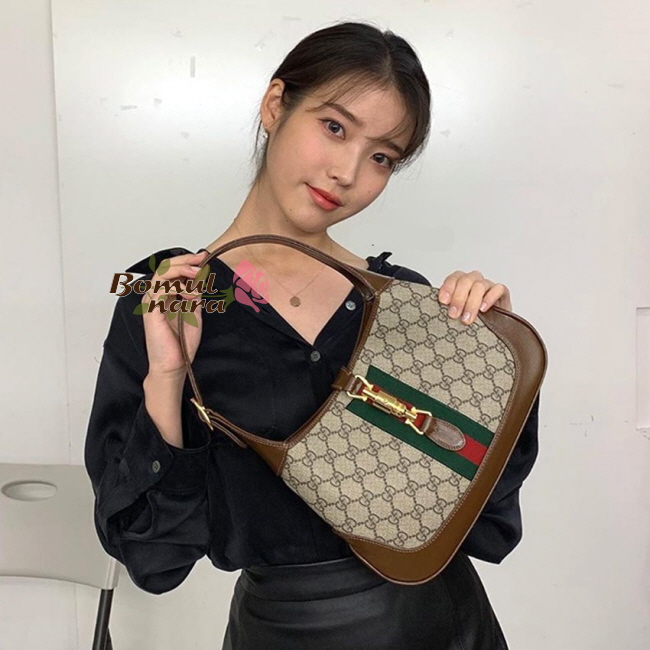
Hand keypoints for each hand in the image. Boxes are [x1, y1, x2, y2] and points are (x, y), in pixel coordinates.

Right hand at [141, 250, 209, 375]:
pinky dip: (178, 285)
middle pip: (165, 267)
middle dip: (185, 260)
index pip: (172, 270)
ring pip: (162, 274)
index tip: (204, 258)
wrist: (174, 364)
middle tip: (202, 258)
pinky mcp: (151, 310)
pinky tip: (191, 292)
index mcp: (165, 295)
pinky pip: (161, 289)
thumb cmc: (181, 343)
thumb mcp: (194, 311)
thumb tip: (200, 277)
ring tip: (198, 272)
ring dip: (182, 269)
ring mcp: (152, 302)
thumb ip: (194, 294)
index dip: (188, 261)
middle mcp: (156, 296)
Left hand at [437, 270, 511, 325]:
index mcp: (461, 283)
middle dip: (458, 298)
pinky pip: (498, 289)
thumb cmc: (470, 318)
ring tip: (466, 318)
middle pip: (466, 280)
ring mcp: (488, 286)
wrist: (493, 326)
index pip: (453, 278)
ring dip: (471, 302)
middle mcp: (474, 281)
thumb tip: (435, 312)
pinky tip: (483, 309)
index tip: (443, 301)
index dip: (448, 288)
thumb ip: (449, 308)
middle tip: (453, 315)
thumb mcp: (456, 313)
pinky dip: (489, 298)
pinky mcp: (502, 293)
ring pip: (480, 285)